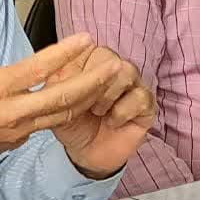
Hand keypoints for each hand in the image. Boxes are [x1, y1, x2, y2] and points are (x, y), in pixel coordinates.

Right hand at [0, 1, 116, 187]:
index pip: (37, 70)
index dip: (64, 54)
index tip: (85, 39)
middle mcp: (10, 113)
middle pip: (61, 99)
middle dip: (91, 83)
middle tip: (114, 67)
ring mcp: (16, 130)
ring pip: (61, 115)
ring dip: (87, 98)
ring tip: (108, 83)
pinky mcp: (17, 139)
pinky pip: (50, 124)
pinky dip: (69, 112)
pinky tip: (81, 99)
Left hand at [50, 47, 155, 178]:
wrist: (85, 154)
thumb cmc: (70, 123)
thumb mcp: (52, 102)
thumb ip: (54, 80)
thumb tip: (53, 60)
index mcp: (89, 60)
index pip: (88, 46)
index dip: (79, 67)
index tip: (70, 85)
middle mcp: (113, 67)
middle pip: (109, 57)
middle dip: (93, 83)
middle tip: (85, 104)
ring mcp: (133, 84)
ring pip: (127, 71)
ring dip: (108, 95)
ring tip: (97, 112)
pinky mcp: (146, 104)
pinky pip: (140, 96)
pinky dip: (122, 111)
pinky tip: (113, 121)